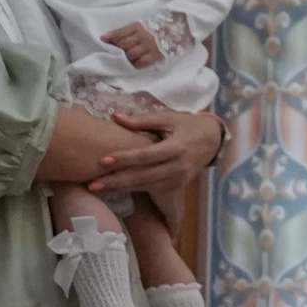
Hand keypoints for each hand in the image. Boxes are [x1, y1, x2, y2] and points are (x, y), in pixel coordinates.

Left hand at [87, 101, 222, 208]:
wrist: (213, 141)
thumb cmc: (189, 126)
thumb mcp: (169, 118)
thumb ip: (143, 120)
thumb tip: (116, 117)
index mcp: (176, 148)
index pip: (146, 155)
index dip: (125, 158)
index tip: (103, 160)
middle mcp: (177, 167)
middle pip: (142, 176)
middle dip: (116, 181)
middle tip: (92, 184)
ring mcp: (177, 180)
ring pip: (144, 186)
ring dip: (120, 188)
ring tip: (97, 188)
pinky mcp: (175, 187)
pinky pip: (150, 189)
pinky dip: (131, 190)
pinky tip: (114, 189)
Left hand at [104, 20, 163, 67]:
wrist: (174, 30)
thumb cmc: (151, 29)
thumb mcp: (136, 26)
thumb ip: (120, 32)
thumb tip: (102, 38)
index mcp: (137, 26)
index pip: (118, 35)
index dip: (112, 40)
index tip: (110, 43)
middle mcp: (143, 36)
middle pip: (123, 45)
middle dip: (119, 49)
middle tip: (122, 50)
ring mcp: (150, 46)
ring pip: (130, 55)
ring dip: (127, 57)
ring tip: (129, 56)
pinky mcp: (155, 56)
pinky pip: (140, 62)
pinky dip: (136, 63)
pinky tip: (136, 61)